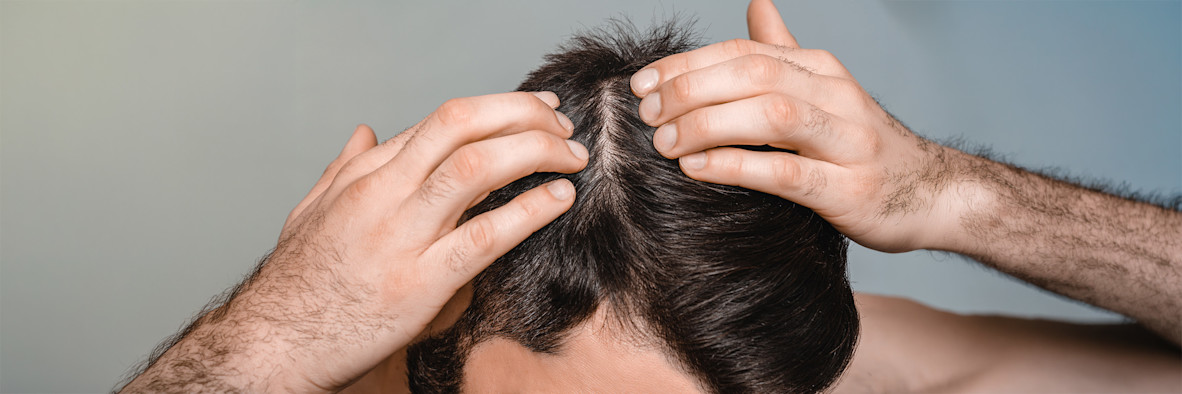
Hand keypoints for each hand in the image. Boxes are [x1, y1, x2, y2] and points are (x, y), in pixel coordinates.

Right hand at [124, 91, 588, 392]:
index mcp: (365, 174)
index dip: (498, 109)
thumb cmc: (298, 281)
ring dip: (535, 152)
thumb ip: (342, 168)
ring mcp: (401, 235)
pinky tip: (558, 199)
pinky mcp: (420, 282)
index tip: (535, 111)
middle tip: (561, 125)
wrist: (274, 341)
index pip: (443, 121)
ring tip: (571, 158)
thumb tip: (364, 131)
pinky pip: (486, 235)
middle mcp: (383, 192)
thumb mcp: (312, 211)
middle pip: (462, 125)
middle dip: (521, 115)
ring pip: (477, 168)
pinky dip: (530, 210)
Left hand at [629, 0, 968, 252]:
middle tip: (646, 115)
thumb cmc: (863, 144)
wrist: (934, 193)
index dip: (687, 64)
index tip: (643, 83)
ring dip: (709, 124)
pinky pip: (787, 172)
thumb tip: (756, 4)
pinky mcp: (849, 189)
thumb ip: (785, 51)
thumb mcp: (825, 90)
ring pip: (771, 115)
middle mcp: (836, 94)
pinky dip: (737, 166)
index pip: (743, 52)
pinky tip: (697, 169)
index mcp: (821, 68)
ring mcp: (847, 140)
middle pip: (753, 75)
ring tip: (665, 141)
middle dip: (691, 90)